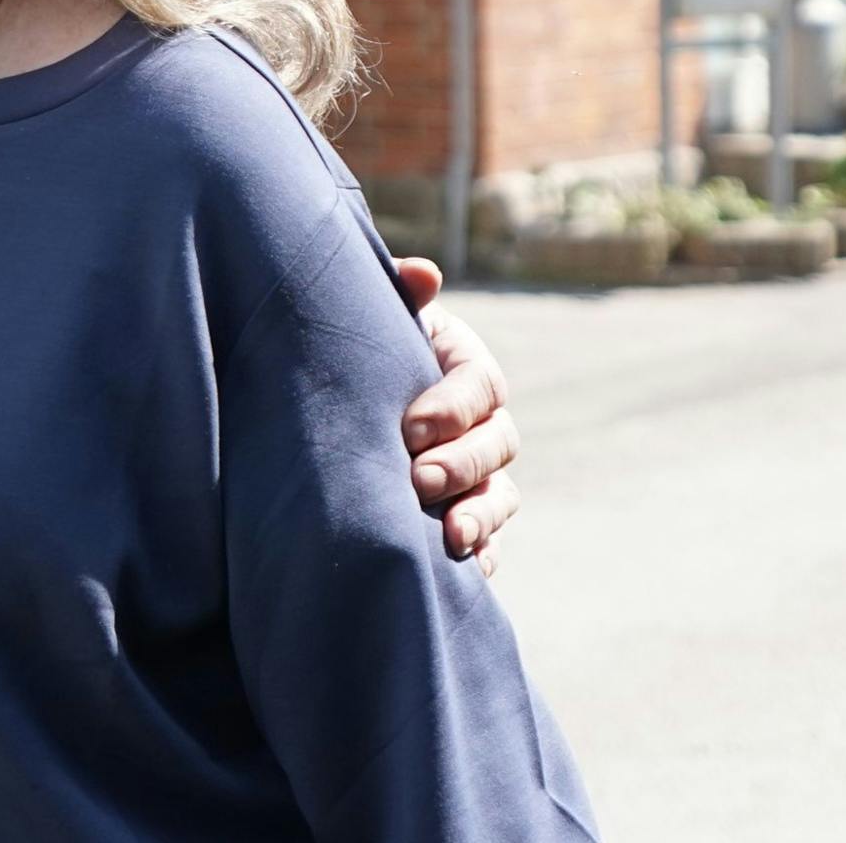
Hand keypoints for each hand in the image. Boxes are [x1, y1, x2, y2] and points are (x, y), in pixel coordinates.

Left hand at [389, 257, 519, 572]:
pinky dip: (479, 558)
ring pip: (500, 498)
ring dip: (480, 517)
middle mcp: (483, 424)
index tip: (411, 425)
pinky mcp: (466, 518)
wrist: (345, 399)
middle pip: (497, 445)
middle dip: (463, 465)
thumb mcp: (377, 318)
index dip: (453, 406)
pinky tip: (458, 572)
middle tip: (420, 480)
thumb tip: (424, 274)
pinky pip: (487, 543)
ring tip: (452, 537)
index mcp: (466, 370)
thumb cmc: (363, 351)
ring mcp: (480, 476)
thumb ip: (399, 294)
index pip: (480, 386)